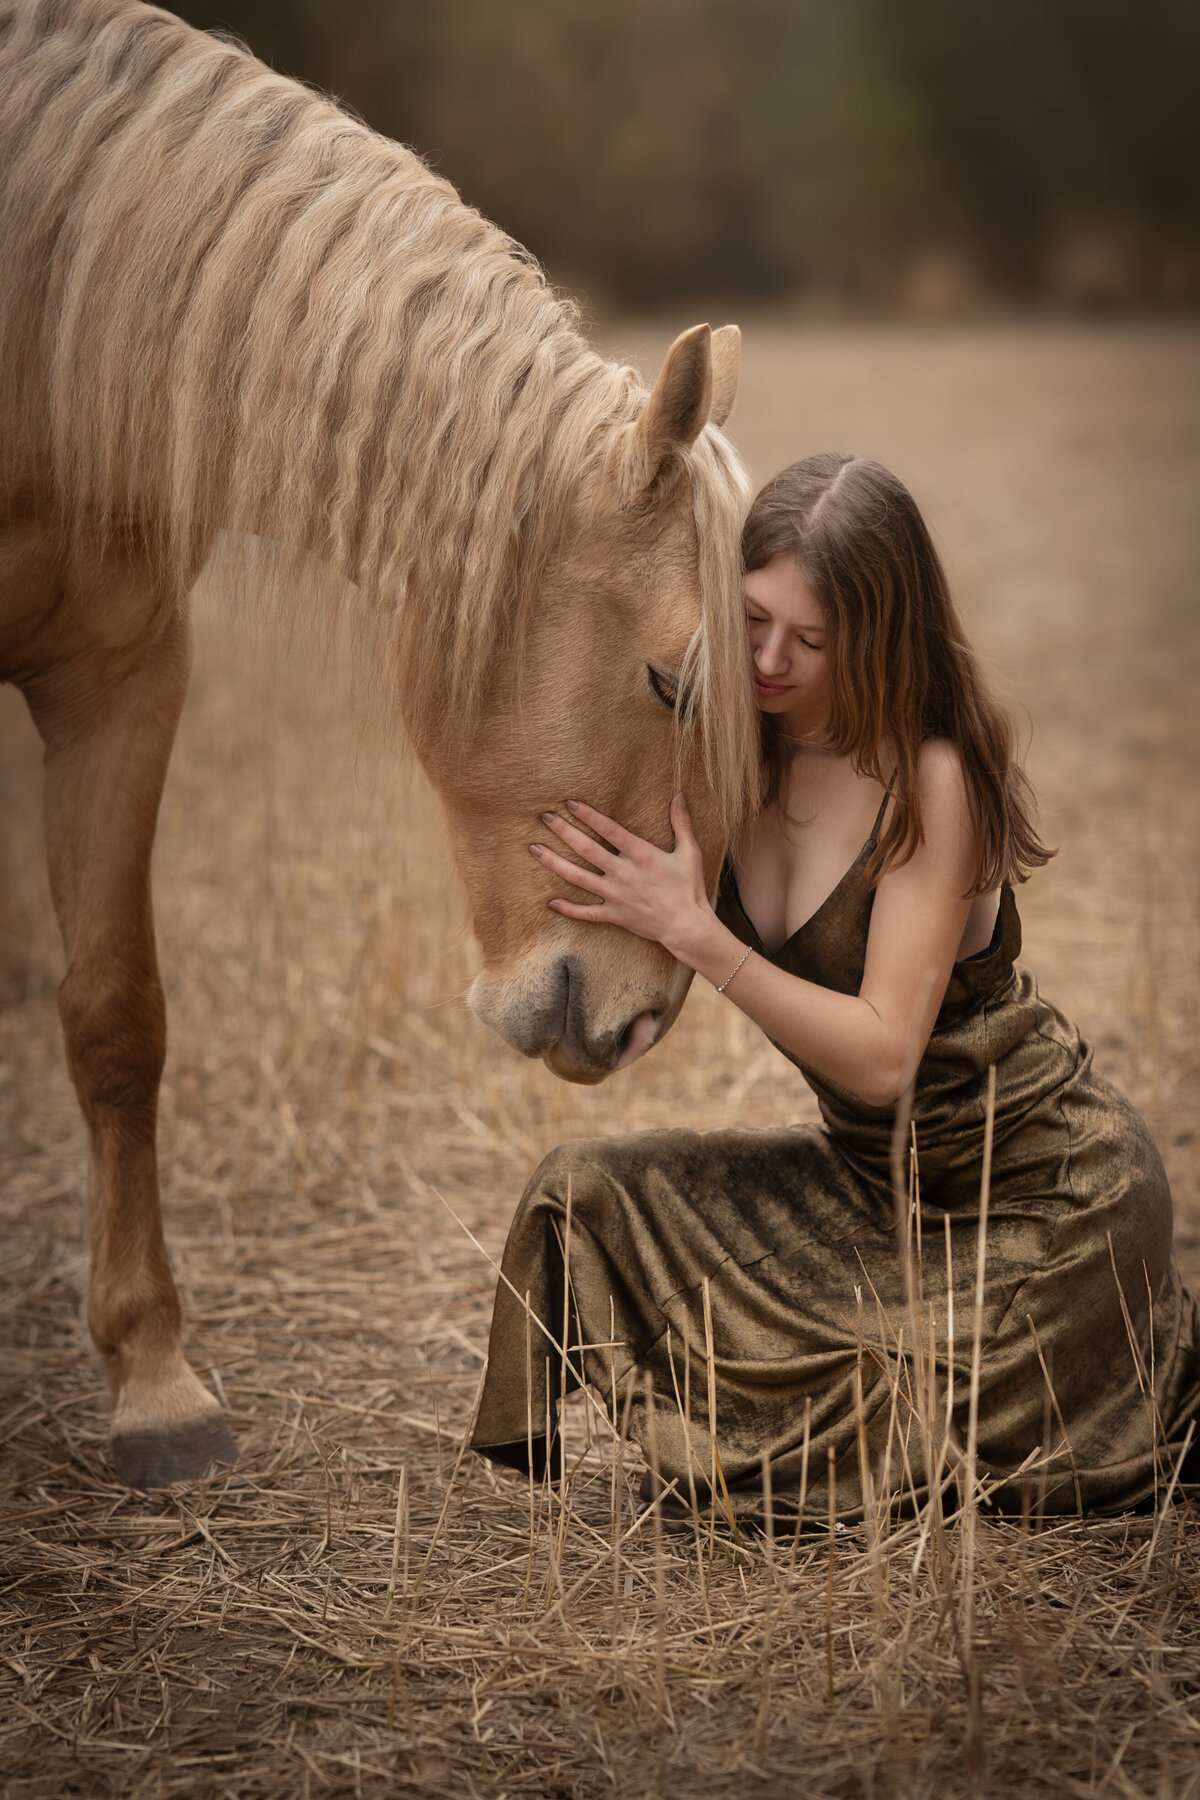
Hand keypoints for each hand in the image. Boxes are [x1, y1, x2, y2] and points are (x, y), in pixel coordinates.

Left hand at [529, 794, 713, 959]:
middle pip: (587, 849)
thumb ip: (682, 823)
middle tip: (545, 817)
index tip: (570, 802)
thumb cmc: (689, 888)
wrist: (687, 926)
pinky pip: (586, 912)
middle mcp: (623, 873)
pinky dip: (568, 909)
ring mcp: (616, 895)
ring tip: (534, 849)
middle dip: (564, 831)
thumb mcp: (689, 852)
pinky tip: (550, 902)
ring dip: (554, 863)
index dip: (589, 815)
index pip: (609, 829)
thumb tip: (678, 794)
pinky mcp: (614, 915)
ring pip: (578, 878)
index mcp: (641, 855)